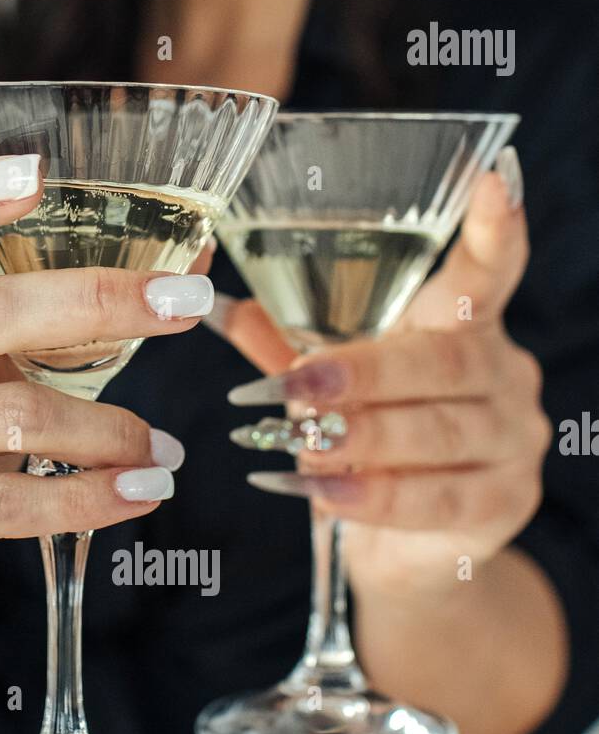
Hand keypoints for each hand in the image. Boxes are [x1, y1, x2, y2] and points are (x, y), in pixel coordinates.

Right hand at [0, 156, 211, 675]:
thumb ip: (44, 330)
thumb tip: (187, 266)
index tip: (37, 175)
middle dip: (95, 303)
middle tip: (184, 304)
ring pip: (8, 418)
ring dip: (108, 431)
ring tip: (162, 451)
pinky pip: (5, 502)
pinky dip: (87, 498)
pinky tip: (138, 494)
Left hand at [221, 156, 549, 600]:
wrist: (412, 552)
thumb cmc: (374, 453)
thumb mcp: (334, 393)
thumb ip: (291, 347)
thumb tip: (219, 305)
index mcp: (466, 328)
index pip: (489, 271)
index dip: (494, 228)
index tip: (490, 180)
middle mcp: (505, 375)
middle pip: (442, 364)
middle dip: (365, 374)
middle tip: (297, 386)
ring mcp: (513, 441)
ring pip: (437, 433)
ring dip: (363, 439)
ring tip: (302, 445)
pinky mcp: (503, 503)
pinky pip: (435, 498)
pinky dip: (374, 497)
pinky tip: (324, 495)